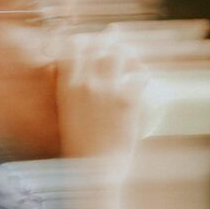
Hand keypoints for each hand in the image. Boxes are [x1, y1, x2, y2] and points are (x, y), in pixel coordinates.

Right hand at [55, 22, 209, 177]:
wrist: (93, 171)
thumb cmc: (79, 147)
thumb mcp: (66, 114)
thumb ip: (72, 92)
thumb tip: (80, 79)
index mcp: (66, 86)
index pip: (71, 47)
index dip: (82, 38)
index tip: (89, 40)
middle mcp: (85, 83)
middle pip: (98, 45)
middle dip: (107, 39)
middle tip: (114, 37)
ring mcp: (107, 90)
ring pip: (119, 54)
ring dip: (127, 52)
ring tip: (132, 56)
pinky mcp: (127, 100)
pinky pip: (140, 76)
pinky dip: (143, 74)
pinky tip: (143, 77)